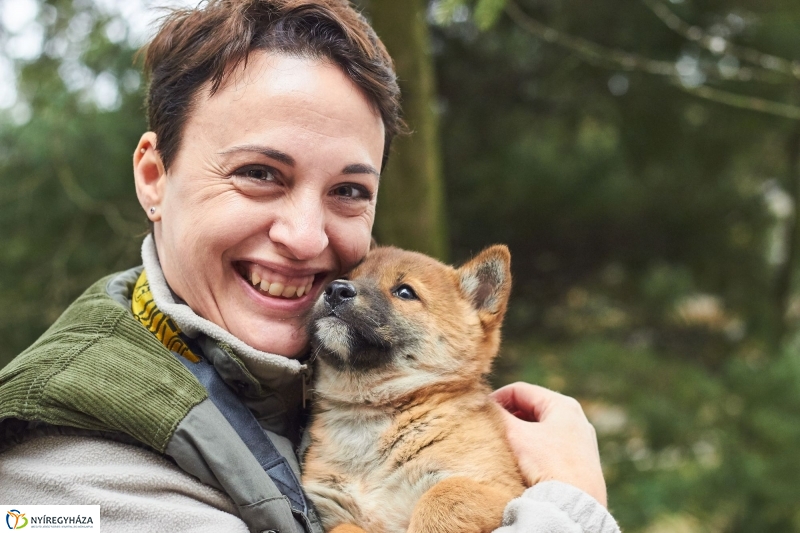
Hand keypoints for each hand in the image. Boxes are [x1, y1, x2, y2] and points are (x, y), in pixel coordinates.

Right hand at [490, 382, 607, 506]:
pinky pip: (550, 446)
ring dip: (519, 433)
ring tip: (502, 445)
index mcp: (563, 405)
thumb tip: (480, 404)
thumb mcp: (516, 435)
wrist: (574, 505)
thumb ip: (497, 415)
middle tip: (489, 428)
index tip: (481, 412)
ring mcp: (581, 441)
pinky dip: (532, 448)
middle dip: (508, 416)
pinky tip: (520, 461)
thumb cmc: (547, 465)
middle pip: (531, 408)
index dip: (496, 398)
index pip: (520, 390)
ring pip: (540, 428)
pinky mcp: (580, 462)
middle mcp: (576, 419)